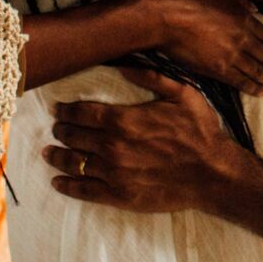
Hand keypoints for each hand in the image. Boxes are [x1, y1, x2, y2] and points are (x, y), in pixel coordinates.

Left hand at [45, 67, 252, 212]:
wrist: (213, 173)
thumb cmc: (200, 131)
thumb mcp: (182, 94)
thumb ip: (151, 77)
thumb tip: (123, 66)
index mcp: (123, 120)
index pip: (82, 112)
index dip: (66, 110)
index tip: (58, 109)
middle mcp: (112, 147)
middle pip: (74, 136)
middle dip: (61, 130)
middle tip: (56, 129)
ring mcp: (114, 173)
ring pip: (74, 163)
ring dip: (57, 156)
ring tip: (49, 152)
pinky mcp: (119, 195)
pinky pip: (84, 190)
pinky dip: (67, 185)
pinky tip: (58, 182)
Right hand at [148, 0, 262, 95]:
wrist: (167, 19)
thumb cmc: (190, 1)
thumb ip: (241, 2)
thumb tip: (253, 9)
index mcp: (245, 19)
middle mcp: (242, 39)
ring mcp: (231, 56)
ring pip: (258, 72)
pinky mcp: (217, 70)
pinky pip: (241, 82)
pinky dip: (255, 88)